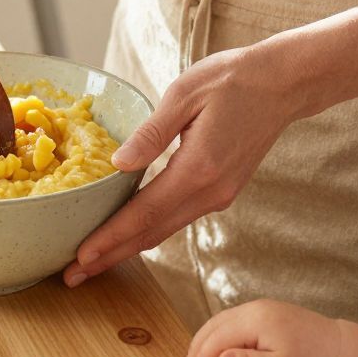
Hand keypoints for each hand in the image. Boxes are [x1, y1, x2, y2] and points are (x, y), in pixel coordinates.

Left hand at [65, 40, 306, 283]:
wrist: (284, 84)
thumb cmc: (234, 79)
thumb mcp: (185, 95)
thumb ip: (150, 133)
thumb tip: (117, 164)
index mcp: (198, 169)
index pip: (144, 213)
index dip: (110, 238)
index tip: (80, 257)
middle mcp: (211, 192)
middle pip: (152, 234)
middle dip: (111, 256)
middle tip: (73, 276)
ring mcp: (220, 195)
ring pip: (166, 229)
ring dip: (129, 247)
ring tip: (94, 261)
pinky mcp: (223, 190)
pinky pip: (179, 217)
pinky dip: (150, 230)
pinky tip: (130, 234)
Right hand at [182, 298, 343, 356]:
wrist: (331, 344)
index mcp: (256, 320)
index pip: (218, 339)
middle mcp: (252, 308)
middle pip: (214, 327)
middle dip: (197, 349)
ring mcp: (256, 307)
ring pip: (219, 322)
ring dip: (205, 342)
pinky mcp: (259, 312)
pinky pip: (230, 322)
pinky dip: (217, 336)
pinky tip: (216, 353)